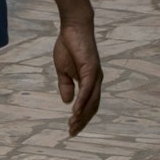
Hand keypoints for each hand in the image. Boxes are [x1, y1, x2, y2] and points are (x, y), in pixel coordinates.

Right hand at [50, 19, 101, 135]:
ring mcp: (95, 76)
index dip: (81, 118)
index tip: (71, 129)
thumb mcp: (63, 70)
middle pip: (92, 107)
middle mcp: (96, 81)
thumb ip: (65, 85)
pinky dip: (82, 102)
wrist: (73, 27)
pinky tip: (75, 111)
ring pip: (91, 101)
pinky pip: (87, 89)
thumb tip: (67, 102)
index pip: (88, 105)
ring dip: (82, 115)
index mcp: (90, 81)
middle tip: (71, 132)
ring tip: (73, 125)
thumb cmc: (68, 46)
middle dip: (82, 121)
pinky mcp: (91, 69)